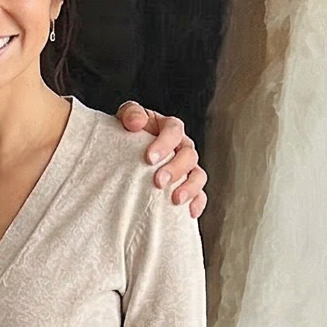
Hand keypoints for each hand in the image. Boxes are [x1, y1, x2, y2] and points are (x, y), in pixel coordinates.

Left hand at [117, 103, 206, 217]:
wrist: (126, 153)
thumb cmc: (128, 133)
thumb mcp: (126, 118)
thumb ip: (131, 114)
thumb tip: (136, 123)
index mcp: (169, 127)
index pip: (174, 130)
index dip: (165, 143)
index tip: (149, 158)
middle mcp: (183, 146)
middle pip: (189, 155)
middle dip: (175, 169)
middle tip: (159, 181)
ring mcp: (188, 167)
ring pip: (198, 175)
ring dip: (190, 187)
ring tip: (175, 199)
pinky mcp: (188, 186)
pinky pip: (200, 195)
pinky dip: (198, 203)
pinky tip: (189, 213)